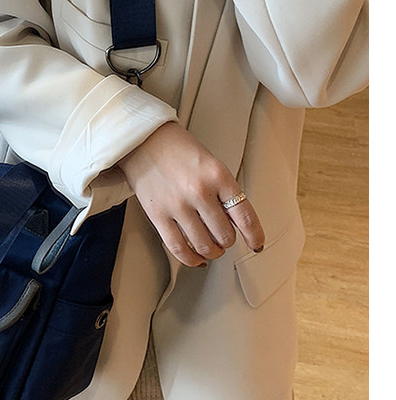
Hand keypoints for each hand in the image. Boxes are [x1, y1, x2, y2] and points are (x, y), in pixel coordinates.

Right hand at [117, 122, 264, 266]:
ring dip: (211, 252)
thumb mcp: (210, 163)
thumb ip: (223, 191)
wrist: (142, 139)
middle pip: (225, 235)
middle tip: (223, 238)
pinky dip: (190, 259)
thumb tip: (235, 224)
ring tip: (210, 248)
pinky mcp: (157, 214)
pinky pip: (178, 248)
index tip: (256, 244)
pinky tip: (195, 258)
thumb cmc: (177, 149)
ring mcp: (177, 205)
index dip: (255, 236)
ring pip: (204, 246)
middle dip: (227, 241)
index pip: (245, 216)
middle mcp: (199, 191)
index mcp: (218, 175)